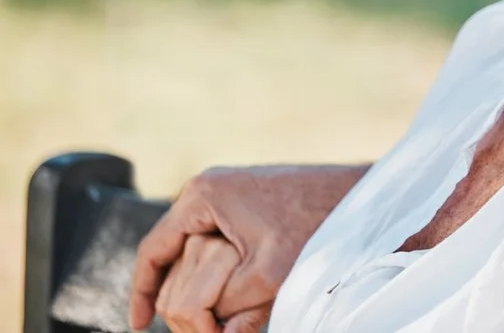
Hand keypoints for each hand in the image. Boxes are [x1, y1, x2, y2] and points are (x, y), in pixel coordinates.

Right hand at [130, 163, 369, 330]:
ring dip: (201, 288)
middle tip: (192, 330)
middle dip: (177, 296)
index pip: (152, 250)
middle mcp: (209, 188)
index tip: (139, 326)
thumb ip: (232, 308)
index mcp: (202, 195)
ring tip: (213, 321)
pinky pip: (219, 245)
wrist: (360, 197)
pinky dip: (220, 274)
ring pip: (197, 252)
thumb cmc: (317, 224)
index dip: (142, 292)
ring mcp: (229, 193)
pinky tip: (229, 302)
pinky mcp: (249, 203)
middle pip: (173, 254)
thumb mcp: (270, 273)